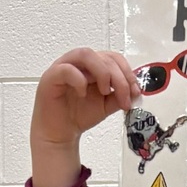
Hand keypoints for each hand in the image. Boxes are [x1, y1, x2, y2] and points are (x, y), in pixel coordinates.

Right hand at [30, 48, 140, 186]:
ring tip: (105, 92)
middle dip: (119, 78)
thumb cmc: (80, 114)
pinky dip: (79, 79)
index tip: (135, 91)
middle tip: (123, 98)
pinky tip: (83, 93)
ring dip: (102, 72)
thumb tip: (136, 92)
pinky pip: (65, 69)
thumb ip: (121, 96)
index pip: (114, 58)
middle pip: (103, 57)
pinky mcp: (51, 78)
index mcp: (93, 67)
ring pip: (86, 55)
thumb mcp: (108, 105)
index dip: (127, 72)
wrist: (61, 132)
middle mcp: (79, 63)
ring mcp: (64, 68)